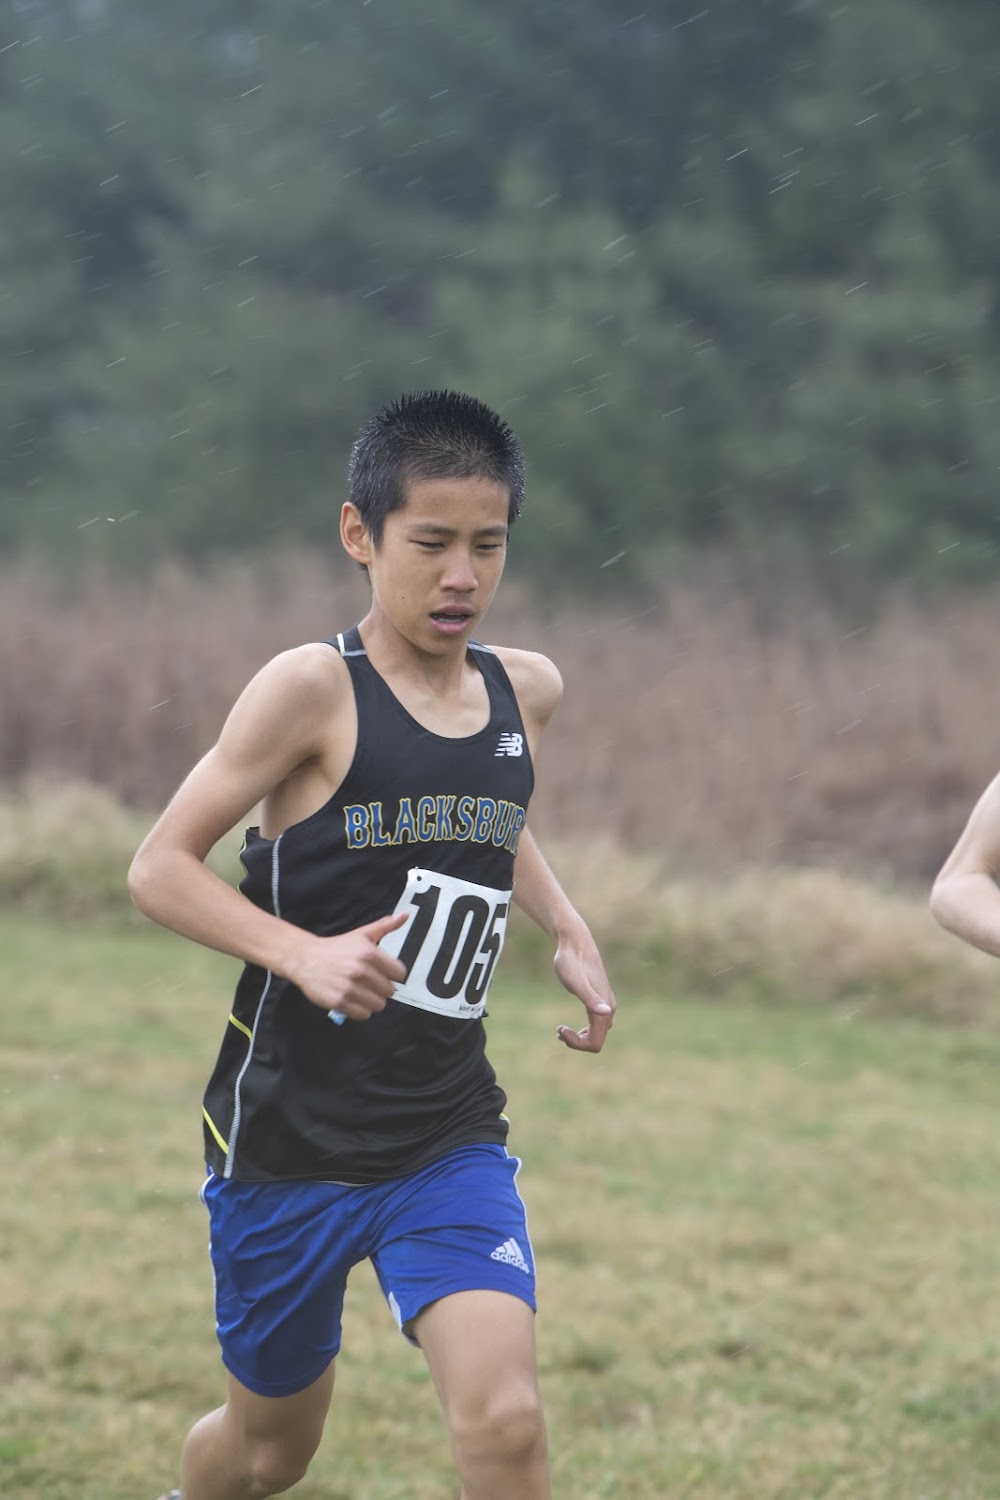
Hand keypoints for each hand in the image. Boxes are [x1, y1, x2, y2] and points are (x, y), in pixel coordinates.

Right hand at [287, 911, 407, 1020]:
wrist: (306, 958)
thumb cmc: (337, 947)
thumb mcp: (362, 934)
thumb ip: (385, 926)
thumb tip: (405, 914)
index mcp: (369, 953)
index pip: (399, 974)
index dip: (393, 974)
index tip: (385, 973)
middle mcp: (360, 971)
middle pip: (390, 991)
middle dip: (382, 988)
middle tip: (370, 982)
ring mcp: (349, 988)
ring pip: (378, 1005)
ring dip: (372, 1000)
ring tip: (362, 992)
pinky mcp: (339, 1002)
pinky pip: (363, 1015)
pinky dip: (361, 1010)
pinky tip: (354, 1000)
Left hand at [553, 927, 615, 1053]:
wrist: (575, 942)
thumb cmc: (571, 961)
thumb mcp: (575, 982)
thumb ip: (590, 998)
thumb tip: (606, 1013)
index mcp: (604, 1009)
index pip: (595, 1043)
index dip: (576, 1043)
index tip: (559, 1029)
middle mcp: (609, 1009)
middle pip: (597, 1041)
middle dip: (577, 1042)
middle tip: (558, 1030)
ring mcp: (605, 1005)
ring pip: (597, 1034)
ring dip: (578, 1038)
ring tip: (560, 1029)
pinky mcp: (599, 1000)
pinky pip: (595, 1025)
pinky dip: (581, 1031)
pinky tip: (566, 1025)